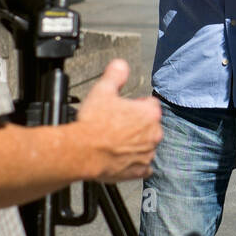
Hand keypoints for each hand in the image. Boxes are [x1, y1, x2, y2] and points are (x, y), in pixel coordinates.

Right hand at [75, 59, 160, 181]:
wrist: (82, 151)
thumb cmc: (93, 124)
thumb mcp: (103, 90)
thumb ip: (115, 75)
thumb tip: (120, 65)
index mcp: (149, 113)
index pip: (150, 104)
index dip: (135, 105)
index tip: (124, 109)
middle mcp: (154, 133)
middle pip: (149, 125)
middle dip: (136, 125)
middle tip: (117, 126)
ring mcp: (148, 153)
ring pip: (146, 145)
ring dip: (135, 143)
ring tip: (116, 142)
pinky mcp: (140, 170)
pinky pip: (143, 166)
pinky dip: (135, 163)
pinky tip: (122, 158)